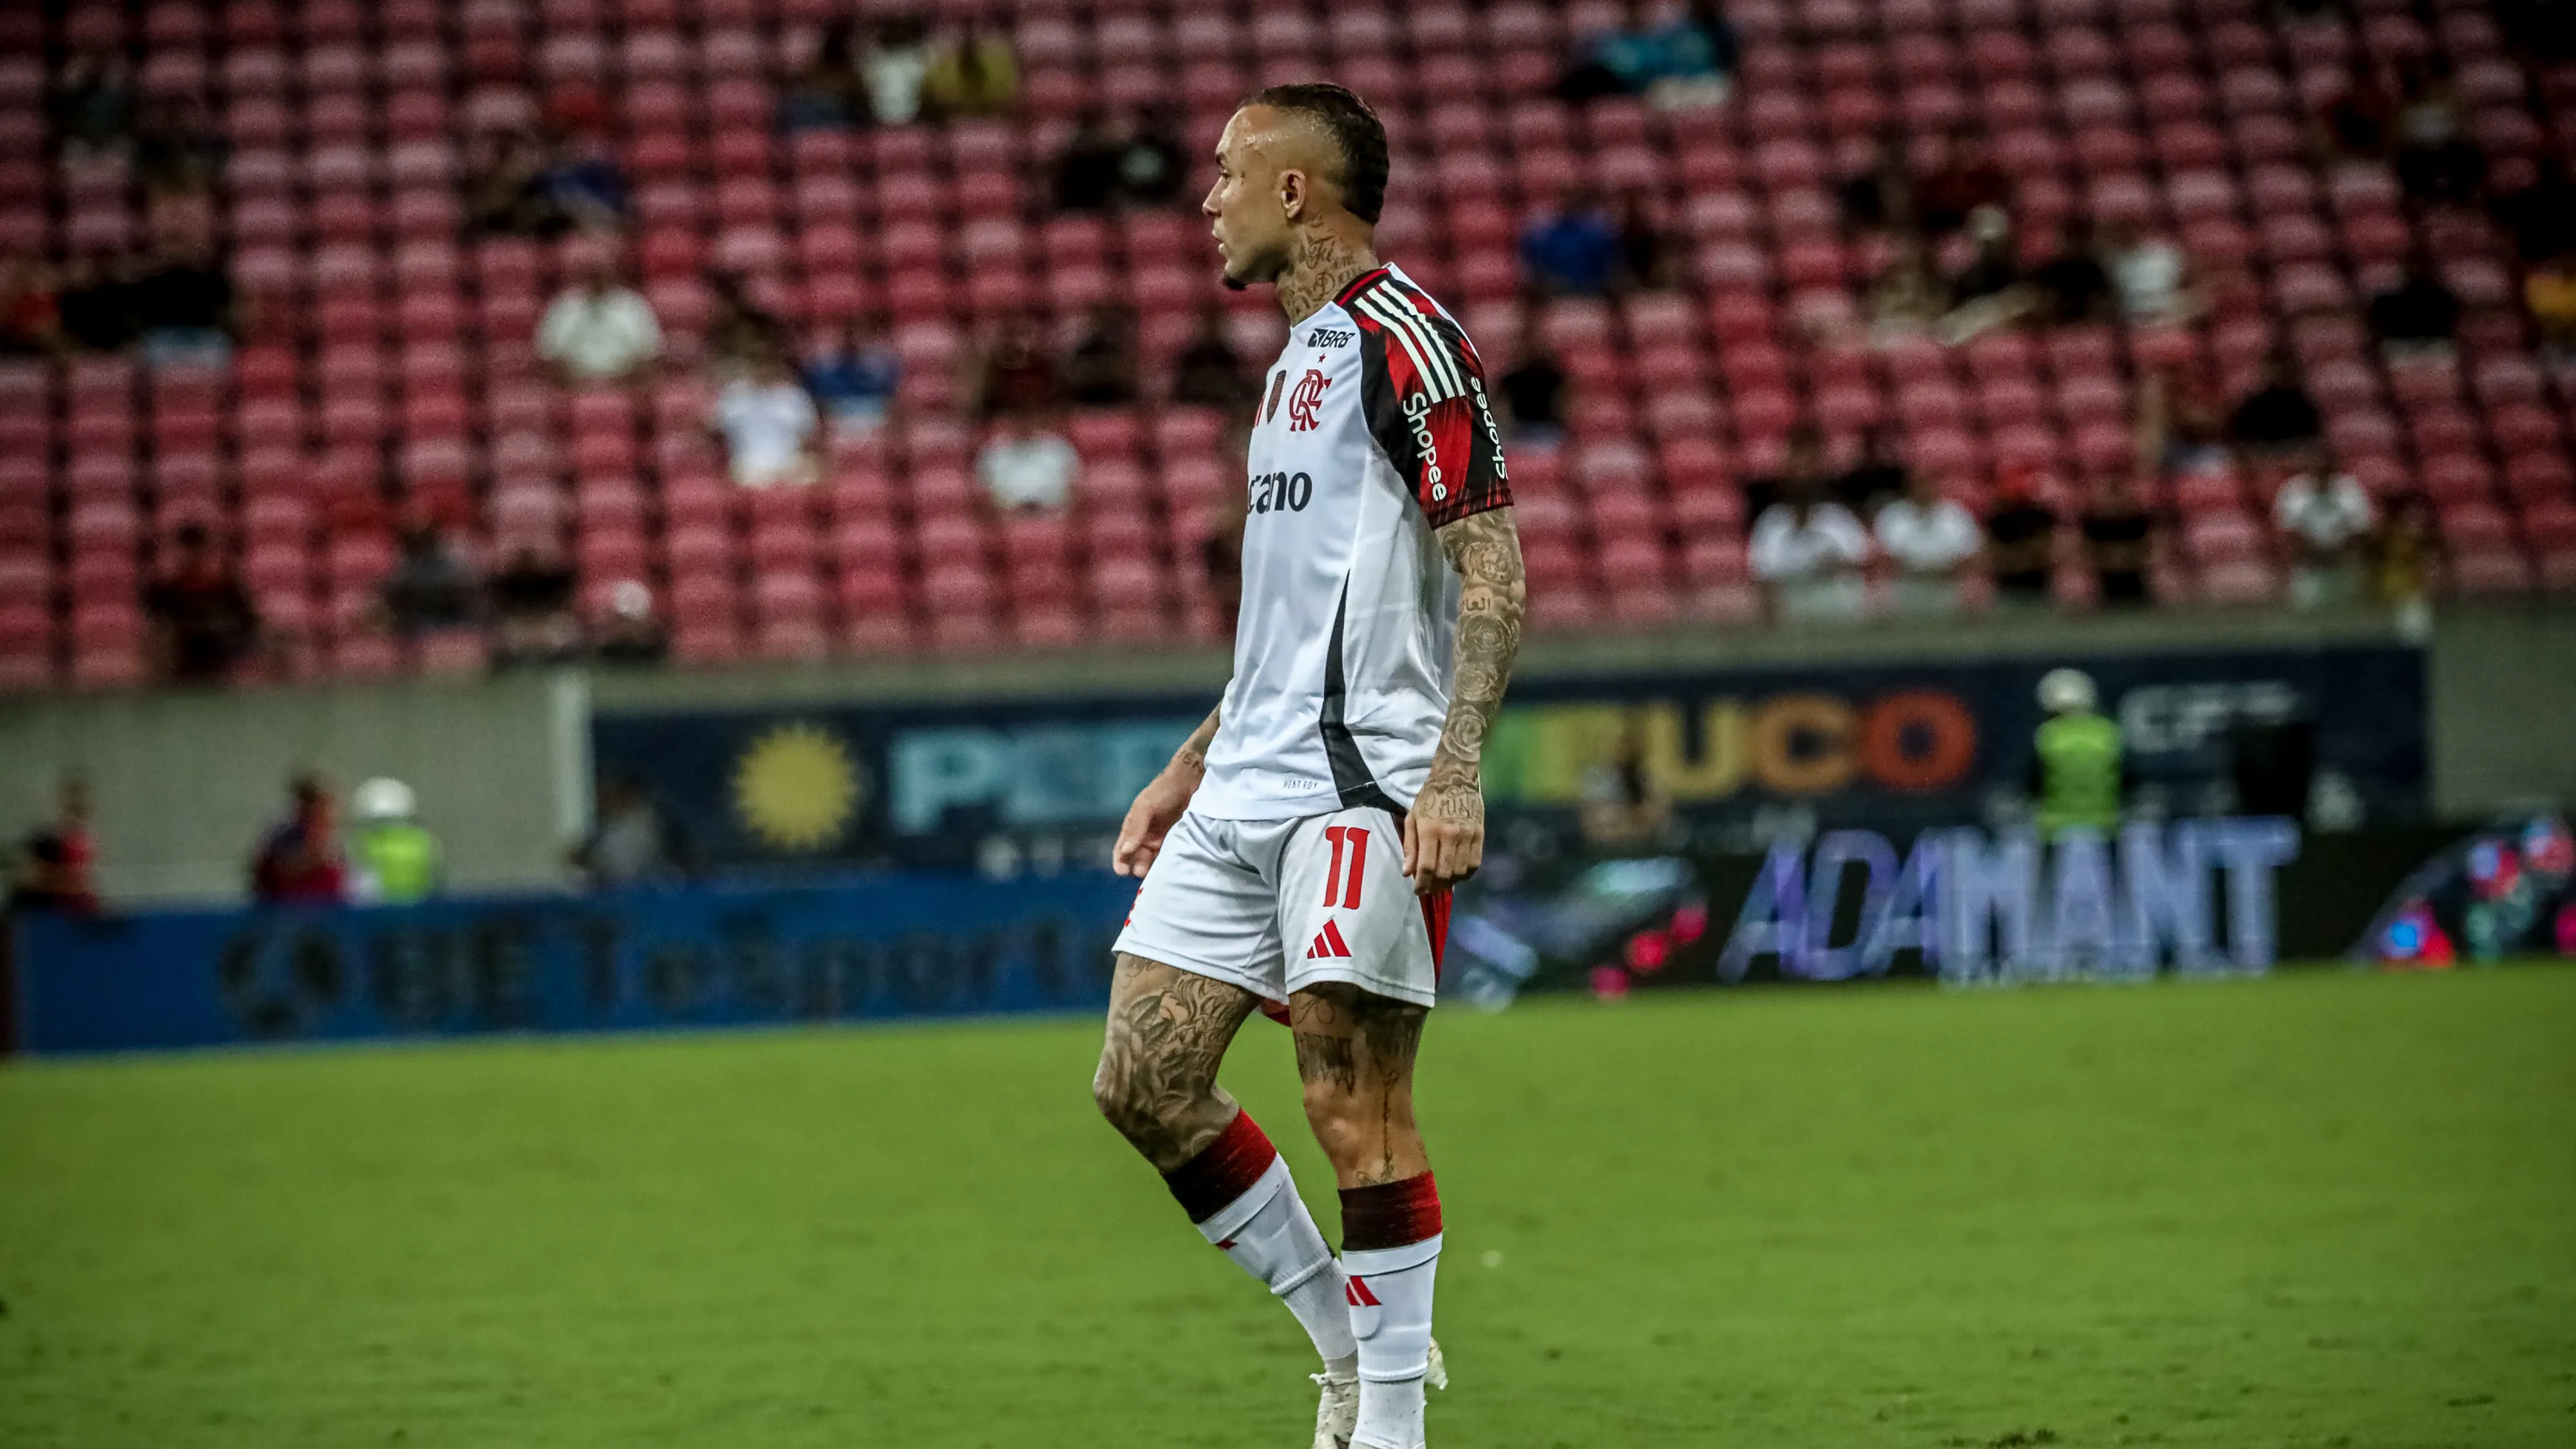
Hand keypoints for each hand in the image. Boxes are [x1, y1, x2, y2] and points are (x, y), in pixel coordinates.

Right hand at [1112, 764, 1198, 876]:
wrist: (1190, 782)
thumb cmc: (1163, 791)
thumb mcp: (1146, 806)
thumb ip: (1136, 827)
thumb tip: (1126, 851)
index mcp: (1133, 828)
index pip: (1122, 849)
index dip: (1121, 861)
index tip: (1123, 872)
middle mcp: (1145, 837)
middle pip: (1137, 858)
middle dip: (1137, 867)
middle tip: (1142, 872)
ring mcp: (1161, 841)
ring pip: (1152, 861)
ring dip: (1152, 869)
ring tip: (1155, 875)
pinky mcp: (1177, 842)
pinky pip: (1168, 857)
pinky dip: (1167, 865)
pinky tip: (1169, 871)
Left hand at [1402, 769, 1483, 895]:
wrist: (1455, 778)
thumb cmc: (1429, 798)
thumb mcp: (1412, 818)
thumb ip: (1409, 846)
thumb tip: (1407, 872)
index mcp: (1430, 830)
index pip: (1427, 867)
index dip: (1421, 884)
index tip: (1418, 891)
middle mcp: (1450, 835)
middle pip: (1444, 873)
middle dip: (1435, 886)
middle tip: (1429, 888)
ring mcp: (1468, 835)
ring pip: (1460, 872)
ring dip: (1450, 882)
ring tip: (1442, 882)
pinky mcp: (1480, 835)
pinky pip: (1475, 864)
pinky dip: (1465, 874)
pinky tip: (1457, 874)